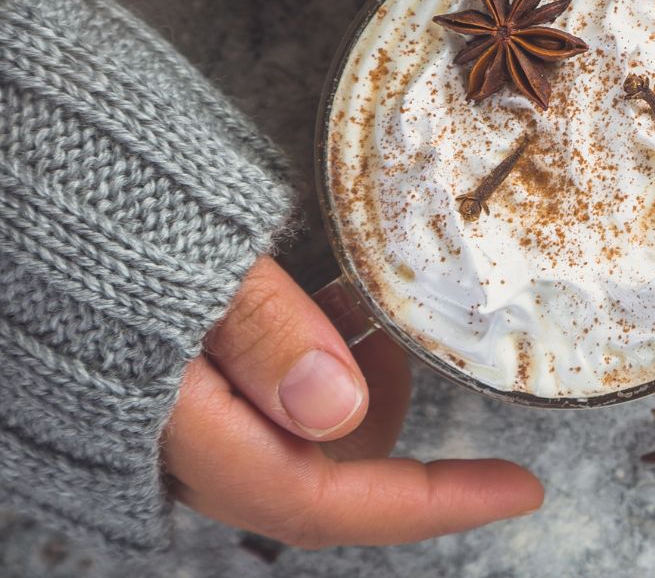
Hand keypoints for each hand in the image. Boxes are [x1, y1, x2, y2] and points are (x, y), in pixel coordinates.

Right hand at [165, 257, 542, 547]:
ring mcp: (152, 416)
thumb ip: (263, 334)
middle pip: (312, 479)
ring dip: (343, 384)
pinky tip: (310, 296)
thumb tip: (338, 411)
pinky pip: (252, 401)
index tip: (521, 487)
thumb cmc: (85, 200)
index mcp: (174, 424)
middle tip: (400, 336)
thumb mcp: (190, 254)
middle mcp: (163, 442)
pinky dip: (302, 362)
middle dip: (382, 424)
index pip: (323, 500)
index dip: (432, 502)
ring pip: (288, 439)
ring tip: (346, 299)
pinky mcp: (150, 382)